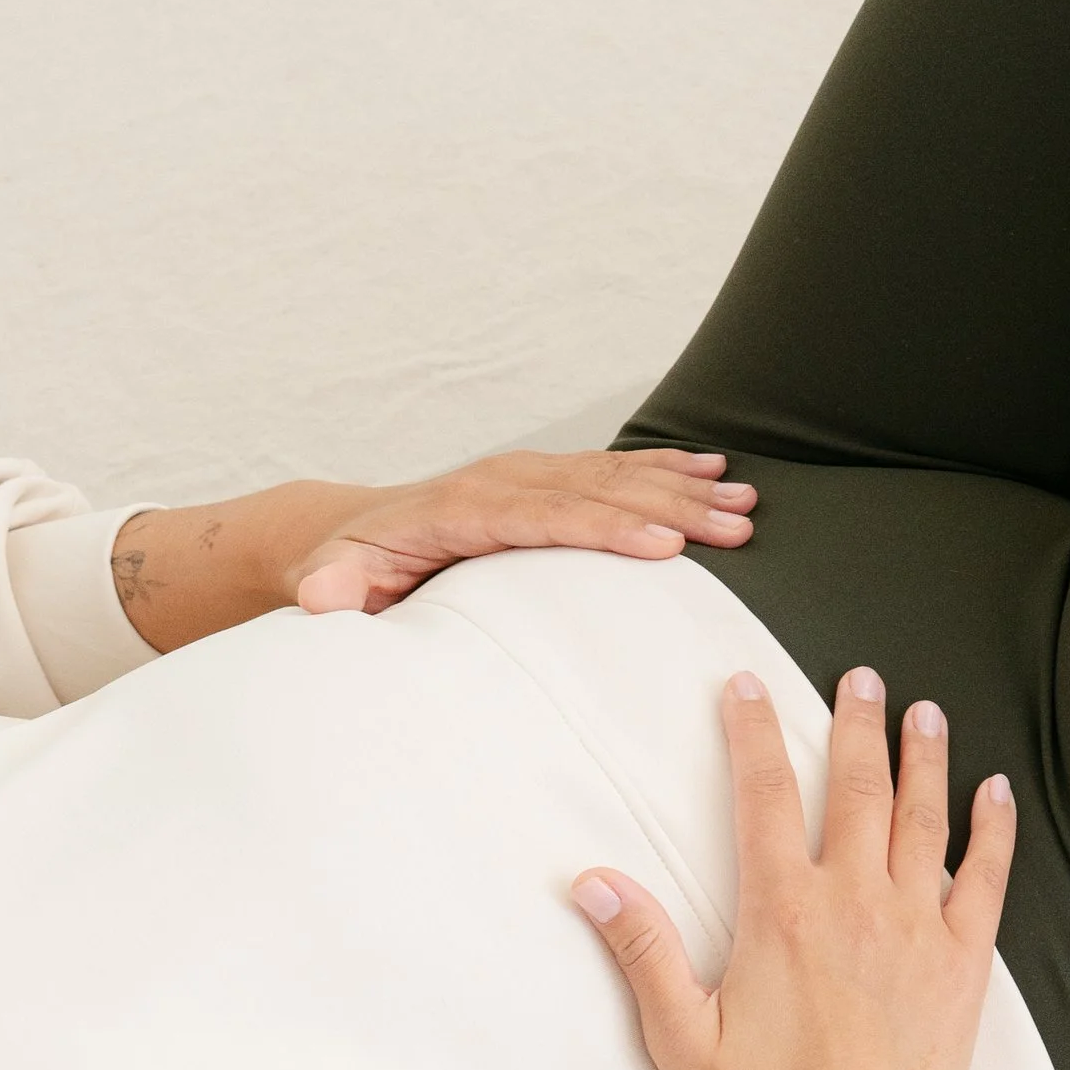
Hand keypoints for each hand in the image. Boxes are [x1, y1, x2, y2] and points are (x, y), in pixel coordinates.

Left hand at [291, 449, 755, 614]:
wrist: (348, 534)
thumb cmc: (348, 570)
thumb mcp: (330, 583)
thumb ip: (334, 592)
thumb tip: (325, 599)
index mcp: (459, 510)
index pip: (542, 517)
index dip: (604, 528)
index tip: (661, 545)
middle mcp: (500, 482)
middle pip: (595, 489)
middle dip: (668, 506)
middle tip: (732, 527)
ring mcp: (526, 477)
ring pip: (614, 475)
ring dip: (682, 488)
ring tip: (744, 503)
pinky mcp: (543, 483)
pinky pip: (612, 471)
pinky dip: (665, 469)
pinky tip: (715, 472)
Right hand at [570, 665, 1015, 1069]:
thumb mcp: (682, 1037)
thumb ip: (640, 951)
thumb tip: (590, 883)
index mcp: (782, 912)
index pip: (764, 795)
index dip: (753, 732)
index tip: (747, 687)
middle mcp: (855, 905)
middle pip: (857, 788)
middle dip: (855, 724)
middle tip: (859, 678)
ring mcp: (917, 930)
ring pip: (925, 820)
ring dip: (925, 759)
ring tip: (925, 712)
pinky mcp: (963, 966)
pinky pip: (986, 880)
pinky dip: (992, 832)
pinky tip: (997, 795)